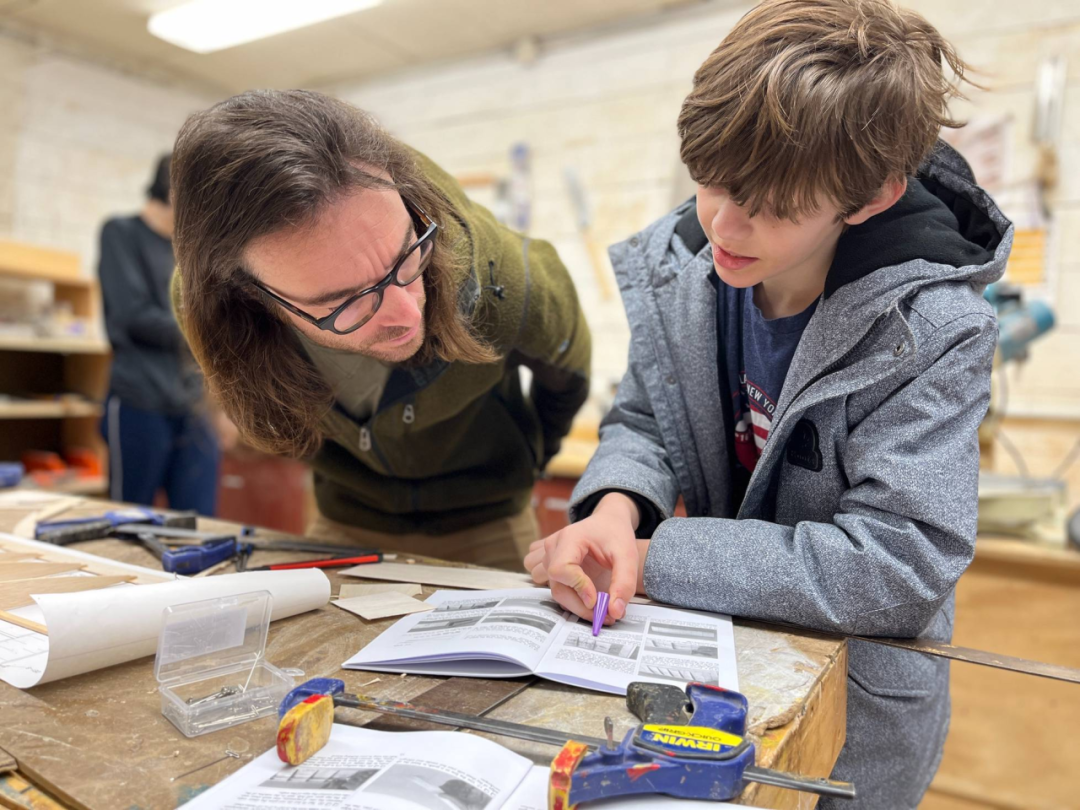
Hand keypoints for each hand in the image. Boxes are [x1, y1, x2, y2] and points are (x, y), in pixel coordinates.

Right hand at [523, 493, 643, 622]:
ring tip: (598, 606)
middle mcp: (553, 547)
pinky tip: (587, 597)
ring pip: (554, 591)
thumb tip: (614, 612)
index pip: (562, 569)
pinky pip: (554, 589)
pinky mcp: (549, 565)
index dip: (579, 588)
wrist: (607, 522)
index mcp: (569, 538)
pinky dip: (570, 599)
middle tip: (604, 615)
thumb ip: (624, 583)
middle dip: (580, 606)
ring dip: (575, 604)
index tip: (599, 601)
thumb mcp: (628, 555)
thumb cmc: (616, 534)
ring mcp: (548, 556)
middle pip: (557, 586)